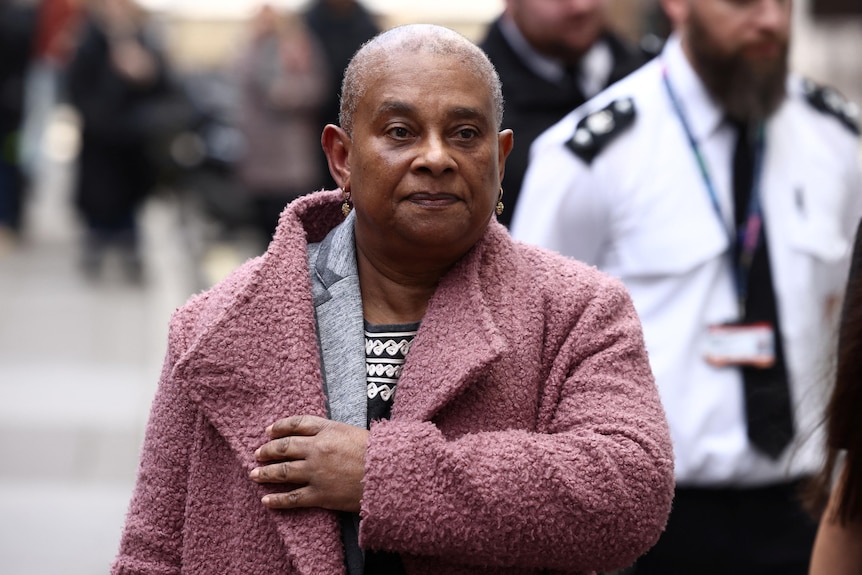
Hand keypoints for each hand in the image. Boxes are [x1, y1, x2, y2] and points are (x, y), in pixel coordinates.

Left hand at [250, 415, 368, 511]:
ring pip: (283, 472)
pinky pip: (292, 498)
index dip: (280, 427)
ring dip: (265, 473)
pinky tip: (266, 500)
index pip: (297, 424)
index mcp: (328, 429)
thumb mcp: (355, 432)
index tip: (269, 431)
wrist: (390, 475)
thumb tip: (316, 436)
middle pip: (284, 447)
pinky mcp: (320, 495)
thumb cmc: (379, 452)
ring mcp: (317, 472)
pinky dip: (277, 499)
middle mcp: (318, 449)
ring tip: (254, 474)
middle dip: (267, 450)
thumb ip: (334, 432)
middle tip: (257, 453)